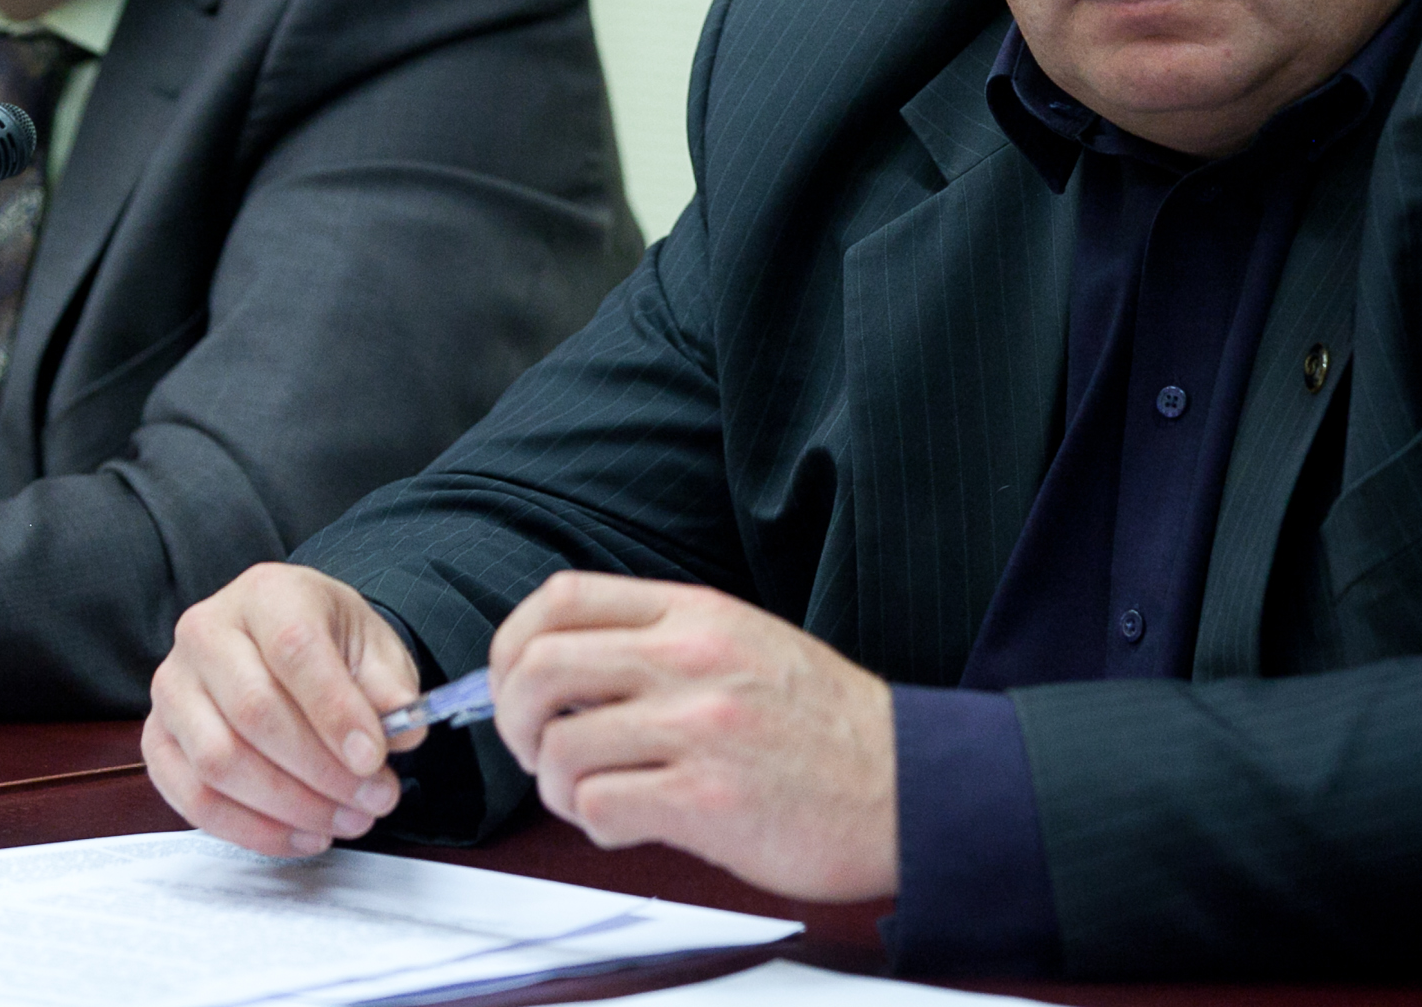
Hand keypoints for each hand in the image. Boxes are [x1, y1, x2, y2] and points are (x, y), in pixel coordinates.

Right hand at [144, 562, 424, 855]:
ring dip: (290, 806)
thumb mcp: (373, 648)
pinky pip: (193, 797)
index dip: (335, 711)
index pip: (293, 649)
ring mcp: (172, 686)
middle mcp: (205, 631)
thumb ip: (390, 686)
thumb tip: (401, 731)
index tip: (375, 758)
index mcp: (266, 594)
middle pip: (254, 711)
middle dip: (321, 770)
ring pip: (219, 761)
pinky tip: (302, 835)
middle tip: (375, 799)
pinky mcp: (158, 739)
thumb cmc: (327, 644)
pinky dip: (252, 829)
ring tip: (346, 820)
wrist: (284, 643)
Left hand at [488, 572, 897, 902]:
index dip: (512, 642)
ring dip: (558, 785)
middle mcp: (691, 660)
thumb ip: (659, 641)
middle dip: (515, 719)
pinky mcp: (706, 801)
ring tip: (595, 794)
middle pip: (539, 667)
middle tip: (538, 748)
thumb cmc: (825, 727)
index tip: (511, 682)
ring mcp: (698, 729)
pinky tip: (631, 822)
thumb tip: (559, 665)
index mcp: (696, 613)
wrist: (909, 787)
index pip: (561, 597)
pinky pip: (598, 808)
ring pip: (560, 749)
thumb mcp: (744, 643)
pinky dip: (596, 824)